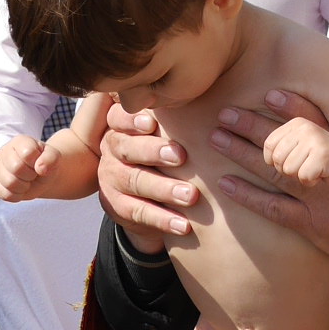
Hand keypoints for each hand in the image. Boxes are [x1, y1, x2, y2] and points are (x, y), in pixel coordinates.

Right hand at [0, 136, 54, 202]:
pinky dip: (18, 195)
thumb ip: (50, 158)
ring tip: (27, 181)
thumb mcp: (54, 157)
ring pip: (10, 183)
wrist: (39, 175)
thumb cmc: (45, 163)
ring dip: (24, 186)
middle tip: (33, 173)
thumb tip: (41, 168)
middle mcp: (5, 152)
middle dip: (30, 175)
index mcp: (20, 141)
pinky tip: (21, 188)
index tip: (39, 162)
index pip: (28, 153)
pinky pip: (6, 195)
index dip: (38, 162)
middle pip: (16, 168)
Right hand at [96, 104, 196, 245]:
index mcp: (120, 127)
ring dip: (165, 189)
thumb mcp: (161, 134)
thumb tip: (217, 104)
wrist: (144, 197)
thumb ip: (174, 120)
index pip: (118, 118)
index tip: (152, 123)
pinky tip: (184, 225)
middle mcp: (111, 150)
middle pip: (126, 148)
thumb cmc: (161, 154)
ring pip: (135, 181)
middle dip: (153, 151)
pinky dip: (163, 219)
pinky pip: (140, 212)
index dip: (132, 120)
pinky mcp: (117, 207)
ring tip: (191, 195)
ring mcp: (111, 179)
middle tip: (181, 156)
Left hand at [207, 92, 328, 292]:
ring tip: (216, 138)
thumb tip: (328, 124)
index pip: (316, 122)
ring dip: (241, 152)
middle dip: (252, 125)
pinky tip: (225, 182)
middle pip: (285, 143)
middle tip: (225, 113)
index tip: (267, 93)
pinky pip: (274, 208)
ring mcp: (321, 201)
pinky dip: (248, 195)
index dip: (291, 106)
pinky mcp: (314, 227)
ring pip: (272, 171)